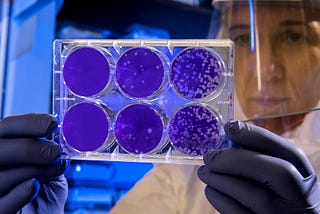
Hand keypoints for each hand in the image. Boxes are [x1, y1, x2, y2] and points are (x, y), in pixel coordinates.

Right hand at [0, 113, 67, 213]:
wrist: (44, 212)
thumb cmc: (44, 185)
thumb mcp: (48, 162)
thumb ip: (49, 147)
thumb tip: (65, 131)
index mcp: (3, 145)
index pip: (7, 127)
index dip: (29, 123)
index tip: (52, 124)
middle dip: (29, 148)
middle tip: (54, 152)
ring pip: (1, 176)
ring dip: (34, 170)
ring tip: (56, 169)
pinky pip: (2, 204)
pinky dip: (20, 193)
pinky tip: (34, 186)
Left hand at [198, 121, 319, 213]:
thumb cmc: (275, 197)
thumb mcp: (280, 177)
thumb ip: (261, 159)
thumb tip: (227, 141)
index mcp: (306, 178)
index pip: (290, 152)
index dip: (258, 137)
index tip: (229, 127)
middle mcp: (301, 199)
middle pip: (277, 173)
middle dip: (237, 159)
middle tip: (210, 156)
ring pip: (253, 195)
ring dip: (220, 179)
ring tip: (205, 171)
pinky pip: (236, 213)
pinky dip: (219, 198)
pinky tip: (212, 189)